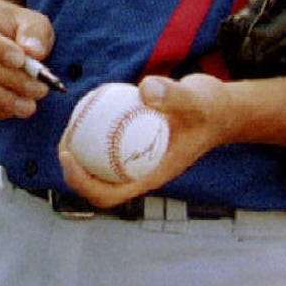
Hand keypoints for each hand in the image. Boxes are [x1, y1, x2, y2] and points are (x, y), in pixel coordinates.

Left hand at [58, 73, 238, 208]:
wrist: (222, 108)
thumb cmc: (211, 109)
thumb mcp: (197, 100)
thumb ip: (174, 95)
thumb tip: (144, 90)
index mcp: (152, 176)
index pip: (110, 195)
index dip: (82, 183)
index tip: (67, 156)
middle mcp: (141, 172)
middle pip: (97, 184)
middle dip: (73, 170)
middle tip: (63, 141)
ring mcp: (137, 159)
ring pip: (100, 165)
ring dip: (80, 151)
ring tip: (69, 126)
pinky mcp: (135, 143)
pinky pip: (107, 142)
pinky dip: (93, 130)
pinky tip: (86, 107)